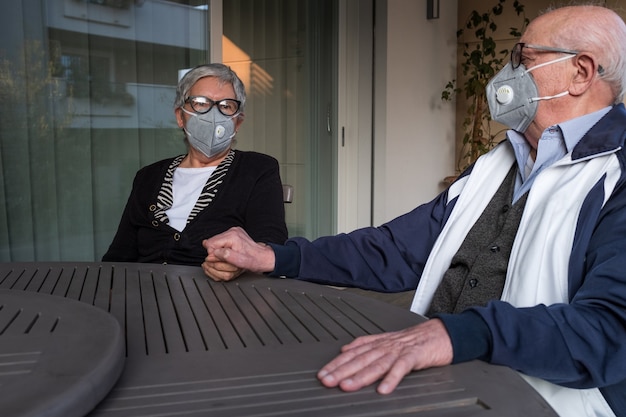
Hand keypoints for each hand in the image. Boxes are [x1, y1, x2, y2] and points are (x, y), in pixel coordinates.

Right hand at [202, 227, 275, 280]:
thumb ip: (227, 257)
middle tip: (227, 260)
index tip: (223, 260)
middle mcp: (232, 231)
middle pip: (211, 243)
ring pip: (215, 243)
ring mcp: (233, 232)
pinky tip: (231, 253)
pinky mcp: (233, 234)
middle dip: (216, 254)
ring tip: (230, 257)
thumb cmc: (255, 261)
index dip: (214, 255)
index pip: (210, 244)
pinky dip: (223, 249)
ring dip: (219, 252)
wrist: (264, 258)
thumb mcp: (241, 262)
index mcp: (233, 236)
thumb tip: (214, 253)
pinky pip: (220, 242)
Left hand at [317, 319, 452, 393]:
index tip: (322, 373)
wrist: (442, 333)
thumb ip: (367, 345)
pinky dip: (392, 378)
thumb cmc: (415, 341)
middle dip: (341, 371)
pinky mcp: (414, 356)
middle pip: (360, 359)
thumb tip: (346, 350)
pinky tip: (383, 389)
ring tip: (347, 386)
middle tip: (327, 380)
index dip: (336, 364)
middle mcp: (385, 346)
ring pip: (376, 364)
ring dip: (360, 376)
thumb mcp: (388, 341)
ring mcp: (399, 350)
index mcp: (378, 343)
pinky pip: (401, 368)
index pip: (352, 353)